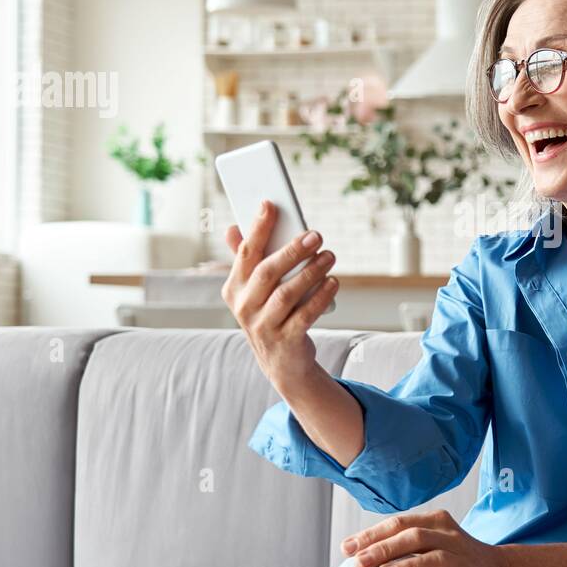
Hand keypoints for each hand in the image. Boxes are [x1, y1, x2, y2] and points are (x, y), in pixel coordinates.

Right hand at [222, 200, 338, 403]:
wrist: (282, 363)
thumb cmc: (270, 315)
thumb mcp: (253, 291)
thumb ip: (246, 260)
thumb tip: (232, 227)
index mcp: (233, 289)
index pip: (245, 253)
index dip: (258, 228)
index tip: (271, 204)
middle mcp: (244, 307)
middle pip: (267, 272)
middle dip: (292, 250)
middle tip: (316, 234)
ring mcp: (263, 327)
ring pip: (287, 294)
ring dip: (311, 272)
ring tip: (330, 256)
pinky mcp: (285, 341)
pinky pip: (305, 315)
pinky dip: (321, 297)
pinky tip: (334, 281)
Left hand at [341, 509, 509, 566]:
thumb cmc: (452, 555)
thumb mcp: (429, 539)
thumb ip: (399, 541)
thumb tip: (353, 550)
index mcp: (436, 521)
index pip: (400, 523)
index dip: (372, 534)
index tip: (347, 548)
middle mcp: (450, 537)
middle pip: (415, 537)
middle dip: (384, 548)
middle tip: (358, 563)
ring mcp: (464, 561)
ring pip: (435, 560)